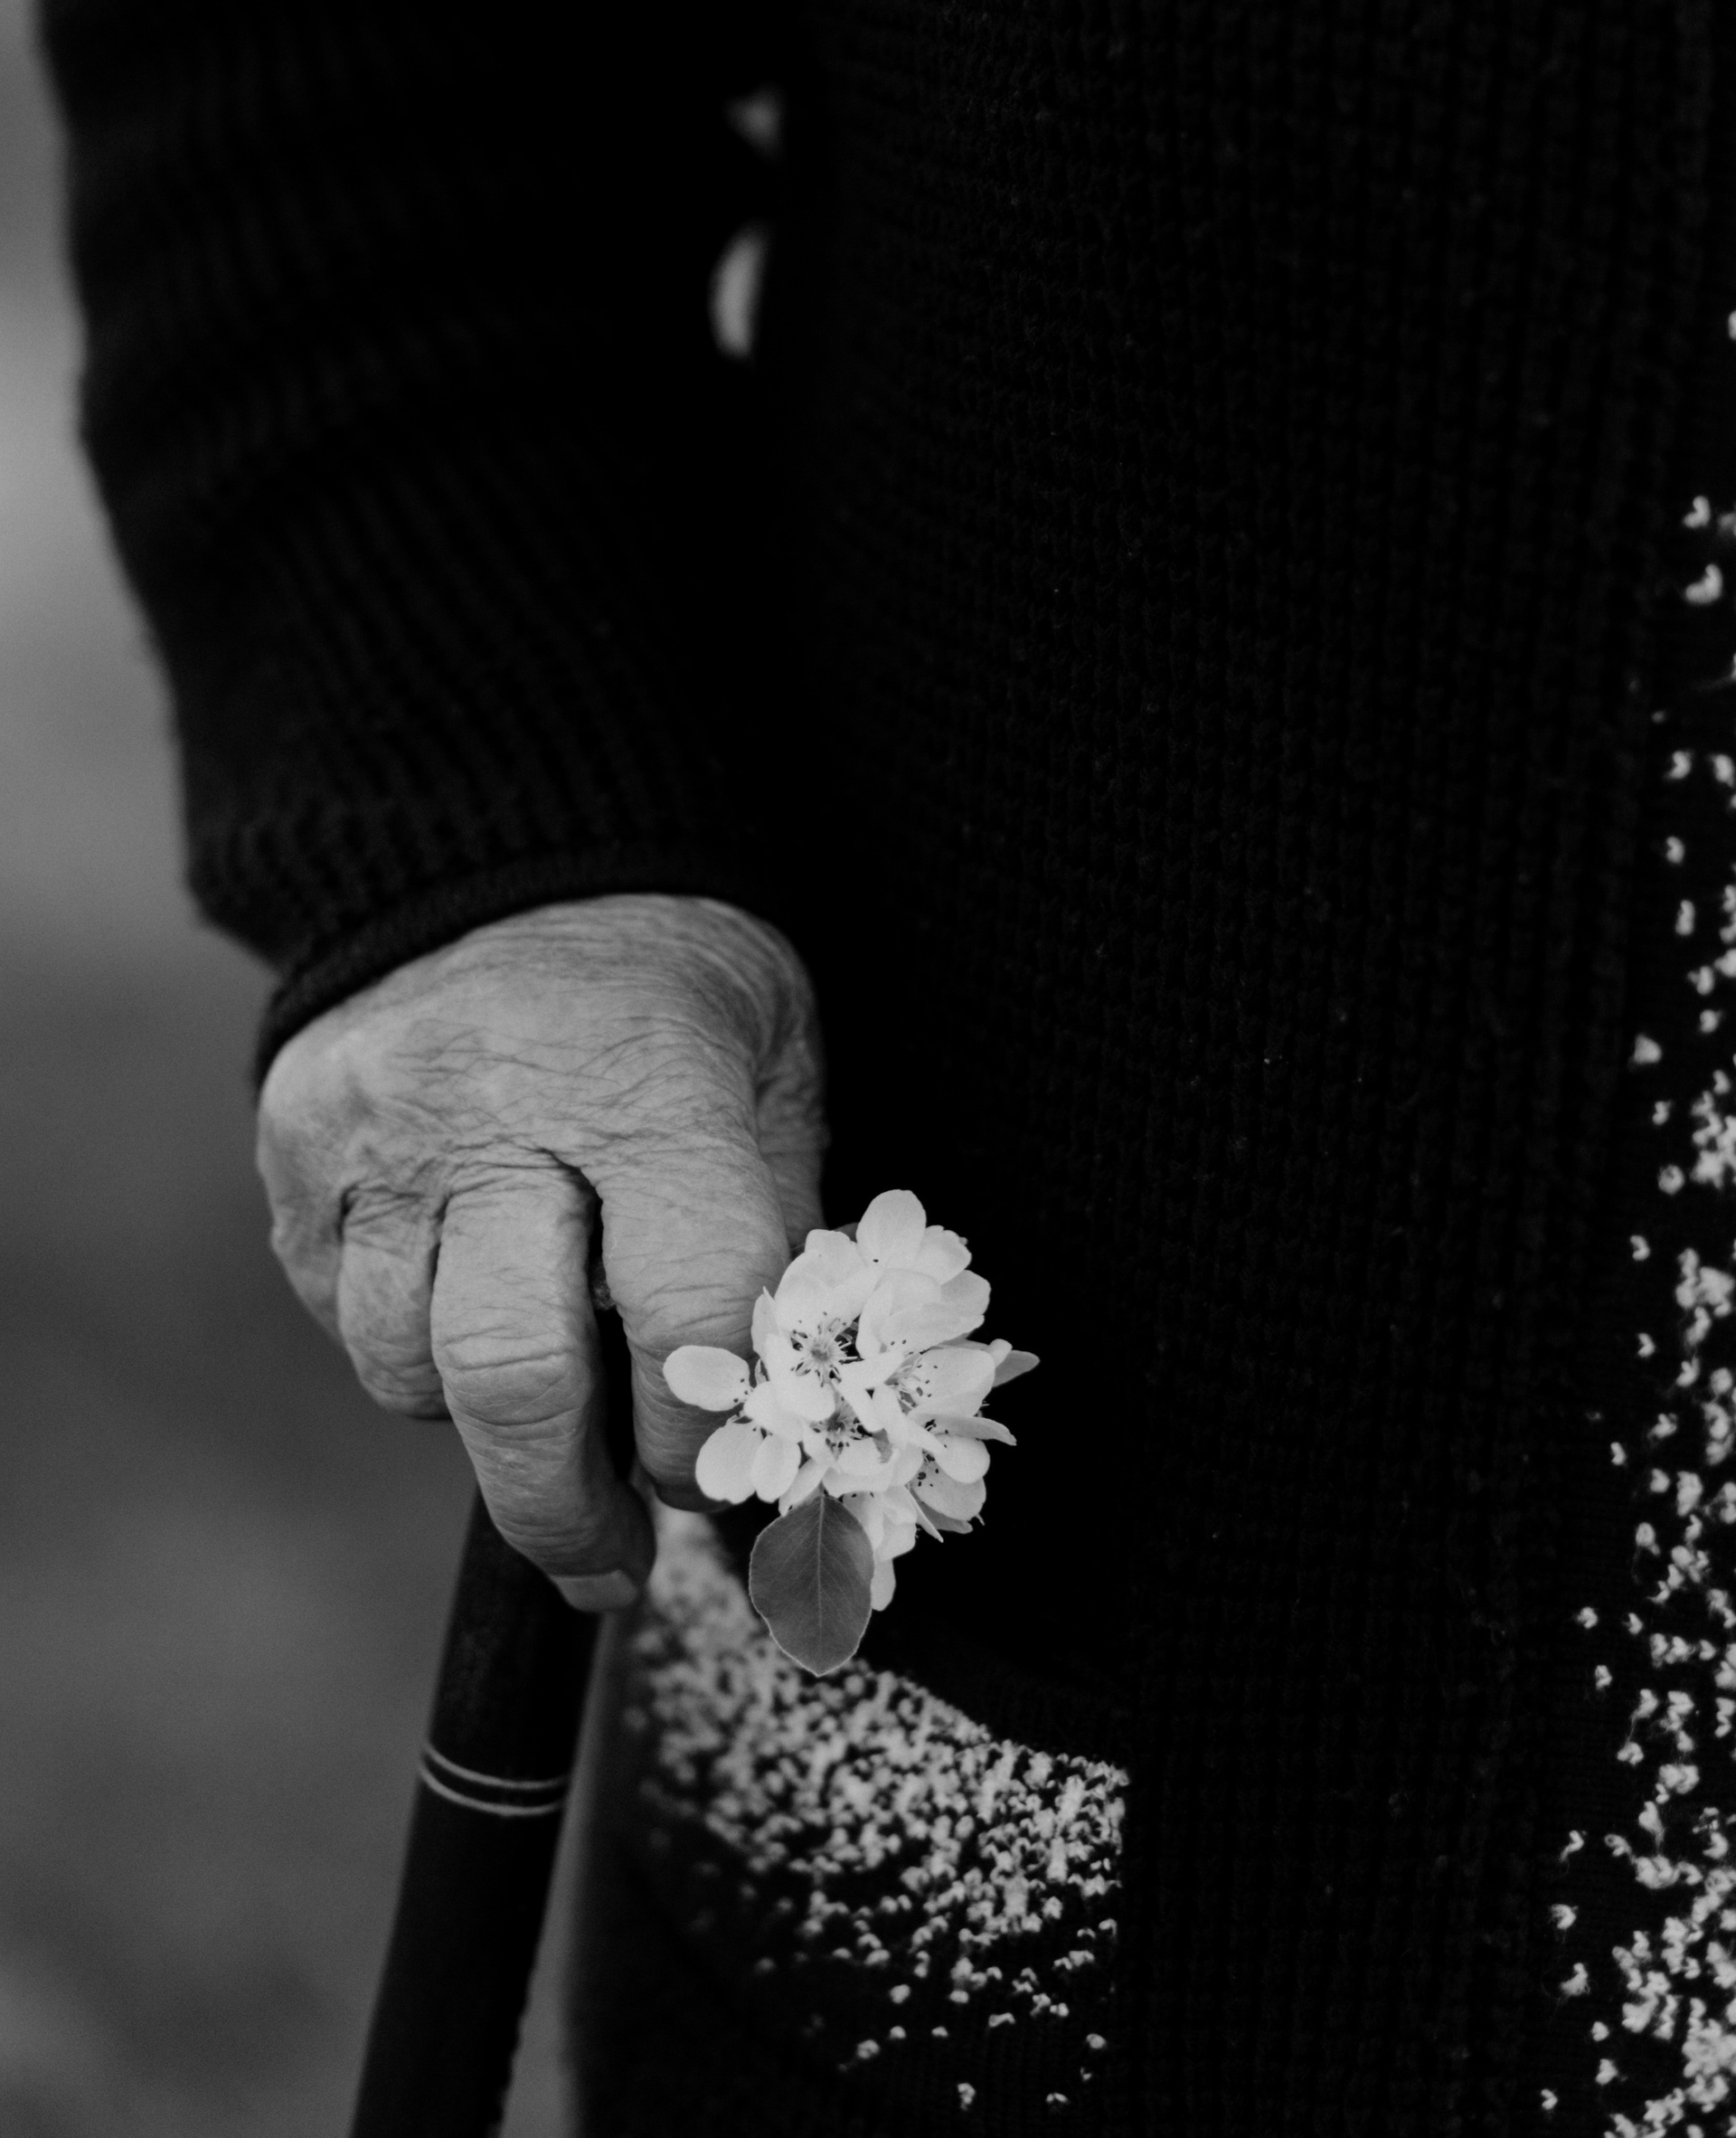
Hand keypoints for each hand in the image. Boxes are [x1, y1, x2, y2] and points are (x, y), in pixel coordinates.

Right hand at [256, 895, 825, 1607]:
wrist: (509, 852)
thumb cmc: (674, 984)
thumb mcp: (776, 1074)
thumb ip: (776, 1235)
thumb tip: (773, 1426)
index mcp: (649, 1083)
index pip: (686, 1313)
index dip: (707, 1436)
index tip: (721, 1478)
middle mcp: (495, 1108)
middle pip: (512, 1378)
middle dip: (567, 1510)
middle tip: (612, 1562)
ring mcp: (375, 1129)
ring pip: (406, 1366)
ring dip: (481, 1422)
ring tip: (546, 1398)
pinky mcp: (295, 1148)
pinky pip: (341, 1312)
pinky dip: (408, 1346)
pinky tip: (467, 1299)